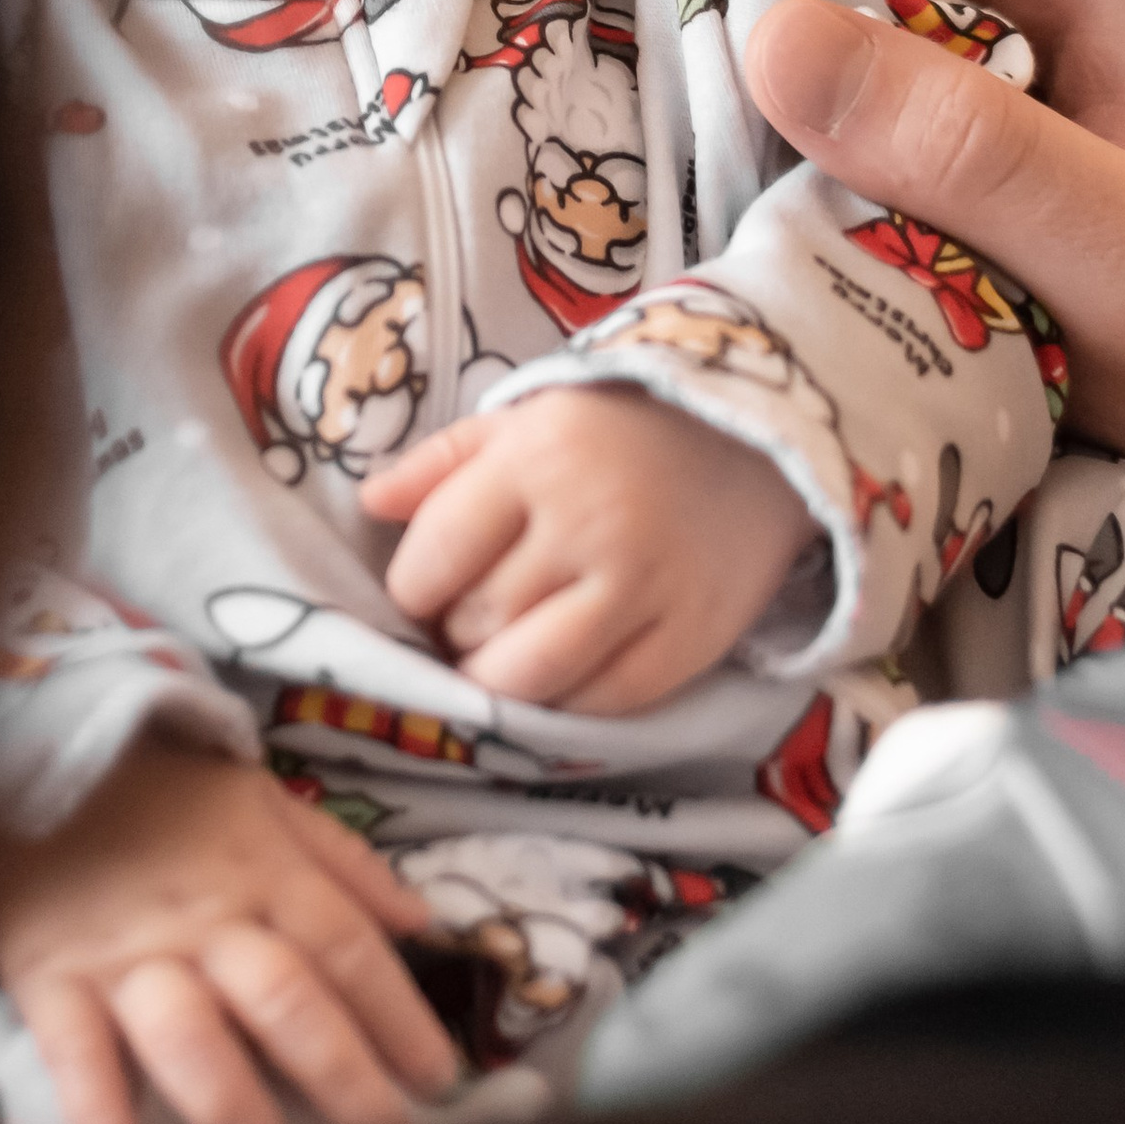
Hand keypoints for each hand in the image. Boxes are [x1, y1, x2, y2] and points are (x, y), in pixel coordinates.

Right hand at [0, 735, 457, 1123]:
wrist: (27, 754)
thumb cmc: (161, 793)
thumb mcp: (262, 798)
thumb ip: (343, 862)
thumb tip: (423, 922)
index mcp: (266, 870)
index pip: (347, 948)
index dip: (399, 1017)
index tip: (440, 1083)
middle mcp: (205, 918)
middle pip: (286, 1002)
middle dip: (345, 1084)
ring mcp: (126, 953)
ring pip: (193, 1038)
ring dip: (239, 1116)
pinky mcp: (49, 978)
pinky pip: (76, 1054)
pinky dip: (100, 1112)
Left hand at [365, 388, 812, 715]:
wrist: (755, 447)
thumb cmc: (617, 434)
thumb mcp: (525, 420)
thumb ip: (441, 463)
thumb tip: (369, 506)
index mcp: (536, 460)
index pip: (433, 558)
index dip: (415, 587)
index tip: (430, 584)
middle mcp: (588, 525)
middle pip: (477, 621)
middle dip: (458, 629)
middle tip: (473, 613)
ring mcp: (643, 588)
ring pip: (529, 677)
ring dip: (498, 676)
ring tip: (503, 650)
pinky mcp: (688, 641)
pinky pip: (600, 703)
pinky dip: (564, 701)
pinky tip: (561, 668)